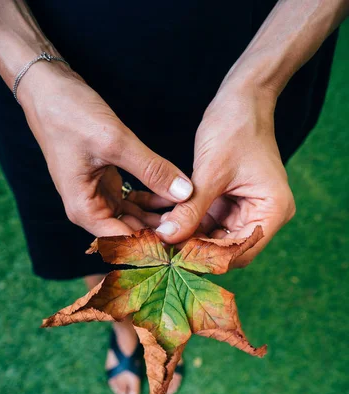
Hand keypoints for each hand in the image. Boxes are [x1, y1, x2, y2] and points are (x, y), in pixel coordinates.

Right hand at [18, 65, 192, 236]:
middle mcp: (89, 208)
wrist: (47, 88)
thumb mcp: (114, 142)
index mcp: (84, 209)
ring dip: (159, 217)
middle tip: (196, 229)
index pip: (122, 241)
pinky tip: (176, 195)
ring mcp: (97, 195)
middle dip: (160, 232)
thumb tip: (185, 192)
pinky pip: (133, 200)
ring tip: (191, 214)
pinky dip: (153, 199)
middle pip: (130, 233)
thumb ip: (151, 169)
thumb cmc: (69, 115)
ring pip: (134, 217)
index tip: (184, 241)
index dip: (153, 244)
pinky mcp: (105, 182)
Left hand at [156, 82, 295, 266]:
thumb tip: (167, 237)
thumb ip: (190, 209)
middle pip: (226, 249)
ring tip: (158, 236)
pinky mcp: (231, 204)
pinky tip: (164, 221)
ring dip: (187, 236)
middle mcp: (264, 216)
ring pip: (213, 238)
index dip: (208, 258)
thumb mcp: (211, 172)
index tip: (175, 257)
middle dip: (194, 248)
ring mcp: (247, 210)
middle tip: (161, 248)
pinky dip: (188, 221)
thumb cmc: (235, 128)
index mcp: (272, 211)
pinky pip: (208, 222)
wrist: (241, 99)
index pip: (240, 252)